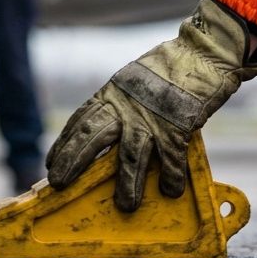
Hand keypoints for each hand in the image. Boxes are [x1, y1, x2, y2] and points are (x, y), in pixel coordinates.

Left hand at [45, 0, 256, 211]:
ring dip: (127, 183)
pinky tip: (171, 190)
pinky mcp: (177, 125)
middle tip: (59, 184)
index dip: (64, 144)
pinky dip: (171, 176)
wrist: (203, 51)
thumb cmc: (170, 67)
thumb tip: (110, 126)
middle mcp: (125, 106)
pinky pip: (171, 158)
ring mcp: (151, 117)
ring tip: (125, 206)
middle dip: (74, 162)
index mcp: (113, 93)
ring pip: (129, 155)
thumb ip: (121, 102)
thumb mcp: (134, 80)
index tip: (52, 163)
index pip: (80, 120)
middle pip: (92, 138)